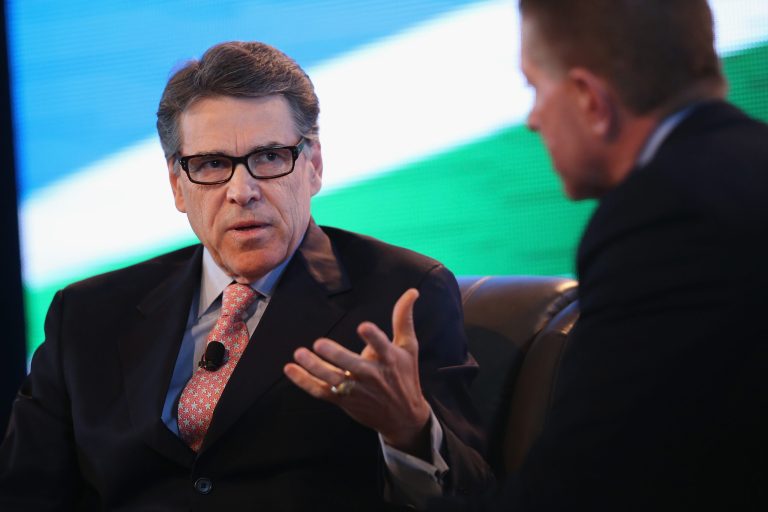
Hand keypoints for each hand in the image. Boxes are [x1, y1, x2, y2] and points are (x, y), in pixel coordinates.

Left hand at [283, 289, 431, 457]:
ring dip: (315, 368)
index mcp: (389, 359)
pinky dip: (304, 382)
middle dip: (337, 356)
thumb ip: (403, 318)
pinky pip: (321, 392)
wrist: (403, 417)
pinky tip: (290, 369)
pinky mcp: (344, 401)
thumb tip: (412, 291)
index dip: (373, 338)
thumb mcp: (408, 347)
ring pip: (334, 380)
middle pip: (353, 366)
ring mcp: (357, 390)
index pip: (382, 347)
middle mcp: (373, 376)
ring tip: (299, 354)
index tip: (364, 327)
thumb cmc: (405, 375)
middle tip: (319, 343)